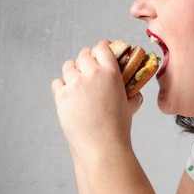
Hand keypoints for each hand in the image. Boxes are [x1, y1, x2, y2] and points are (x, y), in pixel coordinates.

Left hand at [51, 40, 142, 161]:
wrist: (102, 146)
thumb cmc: (117, 128)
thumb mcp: (130, 105)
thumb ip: (132, 93)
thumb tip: (136, 90)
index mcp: (110, 73)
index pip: (102, 47)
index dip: (101, 48)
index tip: (100, 51)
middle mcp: (91, 74)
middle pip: (83, 54)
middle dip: (86, 59)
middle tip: (87, 68)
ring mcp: (74, 84)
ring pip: (68, 66)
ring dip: (73, 72)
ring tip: (78, 83)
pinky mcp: (61, 96)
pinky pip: (57, 83)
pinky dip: (62, 87)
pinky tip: (69, 95)